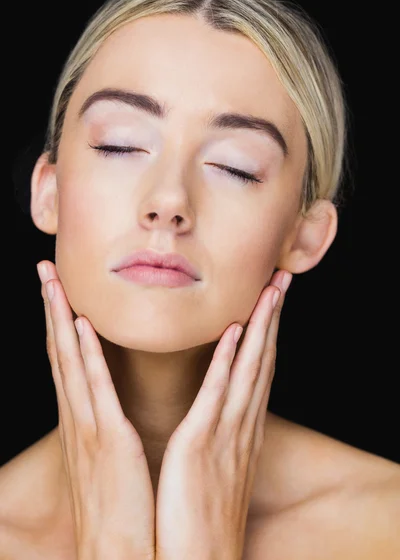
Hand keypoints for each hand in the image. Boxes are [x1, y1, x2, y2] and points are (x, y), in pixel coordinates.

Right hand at [37, 260, 155, 559]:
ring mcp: (89, 427)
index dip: (60, 323)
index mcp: (84, 421)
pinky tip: (80, 326)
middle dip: (51, 309)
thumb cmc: (118, 506)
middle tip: (45, 271)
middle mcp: (79, 418)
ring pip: (69, 362)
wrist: (117, 553)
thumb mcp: (108, 459)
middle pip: (61, 353)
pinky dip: (86, 356)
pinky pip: (94, 390)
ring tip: (54, 283)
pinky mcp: (107, 440)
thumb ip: (105, 428)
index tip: (57, 290)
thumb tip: (106, 406)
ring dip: (60, 319)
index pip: (68, 362)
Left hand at [155, 269, 291, 559]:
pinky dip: (229, 363)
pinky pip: (218, 397)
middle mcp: (240, 426)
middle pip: (262, 361)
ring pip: (249, 370)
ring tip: (269, 290)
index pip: (258, 371)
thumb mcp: (218, 469)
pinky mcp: (201, 446)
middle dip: (273, 319)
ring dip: (260, 328)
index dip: (267, 332)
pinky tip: (234, 333)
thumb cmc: (202, 517)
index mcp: (240, 430)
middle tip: (281, 280)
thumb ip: (220, 436)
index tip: (271, 300)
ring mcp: (225, 434)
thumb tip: (220, 413)